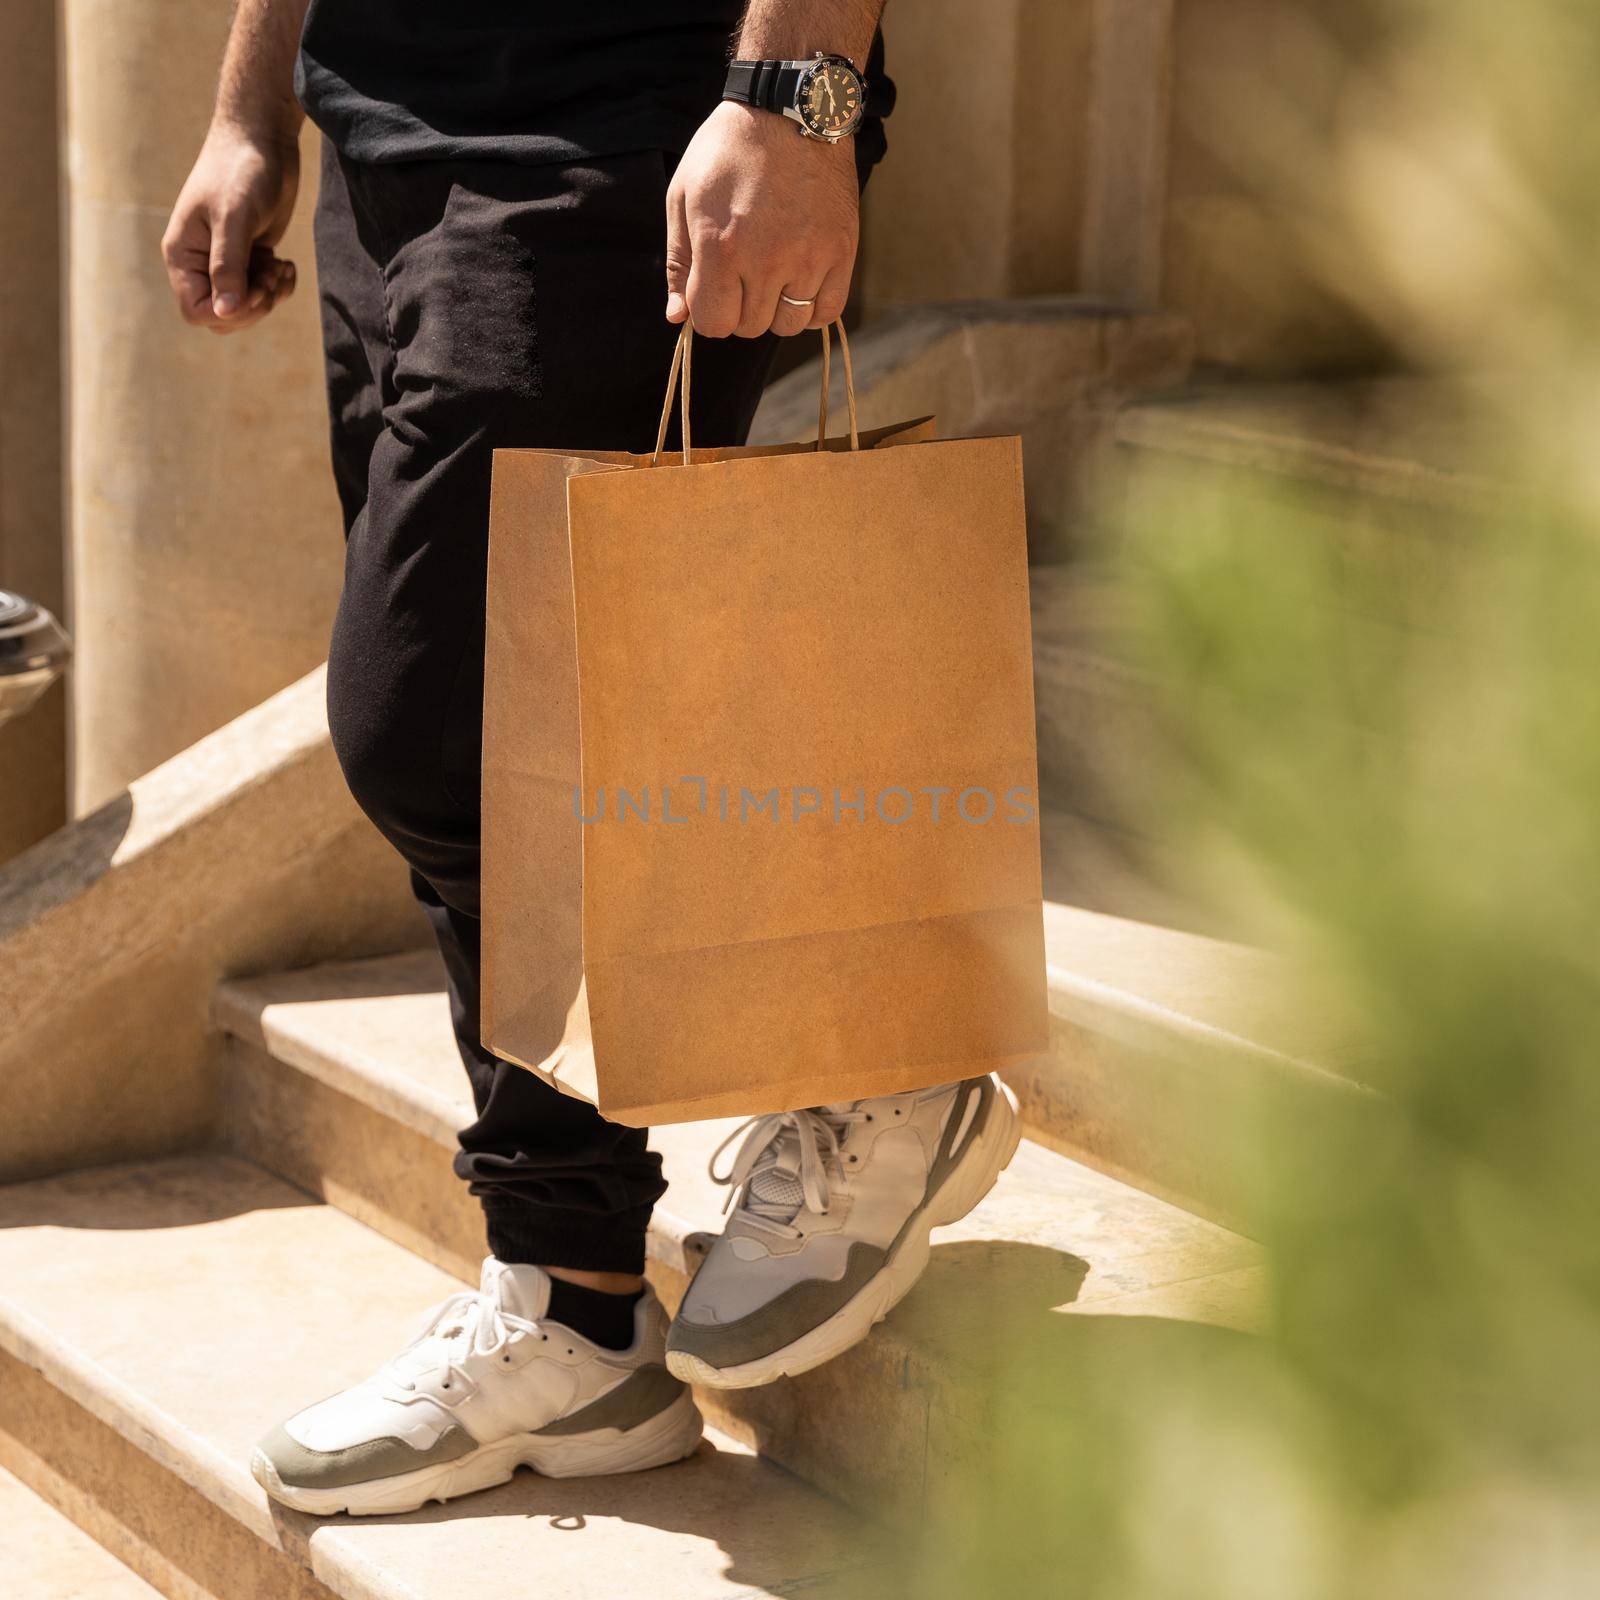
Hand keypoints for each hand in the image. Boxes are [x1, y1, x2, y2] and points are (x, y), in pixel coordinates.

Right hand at [161, 125, 299, 332]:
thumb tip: (225, 313)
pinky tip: (287, 264)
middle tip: (271, 275)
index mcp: (182, 255)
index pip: (197, 312)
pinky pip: (264, 293)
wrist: (262, 140)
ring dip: (270, 296)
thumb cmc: (241, 171)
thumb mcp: (234, 218)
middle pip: (223, 317)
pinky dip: (280, 287)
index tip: (257, 288)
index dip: (230, 313)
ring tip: (280, 266)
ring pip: (247, 308)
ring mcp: (226, 261)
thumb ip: (228, 266)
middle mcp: (200, 263)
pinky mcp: (251, 257)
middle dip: (254, 306)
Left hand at [666, 101, 857, 338]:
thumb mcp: (684, 197)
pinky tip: (800, 283)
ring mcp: (809, 258)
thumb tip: (679, 317)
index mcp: (721, 247)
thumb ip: (679, 262)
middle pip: (750, 327)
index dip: (708, 312)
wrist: (791, 108)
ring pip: (787, 325)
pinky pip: (826, 313)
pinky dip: (810, 308)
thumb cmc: (730, 151)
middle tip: (743, 272)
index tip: (713, 290)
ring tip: (773, 273)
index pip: (713, 323)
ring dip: (775, 309)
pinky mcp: (841, 252)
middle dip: (740, 308)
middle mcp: (767, 260)